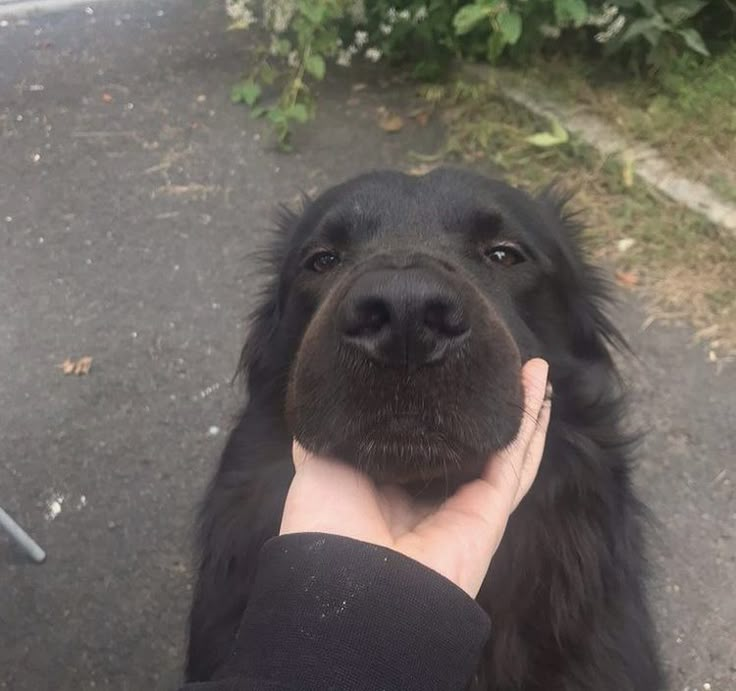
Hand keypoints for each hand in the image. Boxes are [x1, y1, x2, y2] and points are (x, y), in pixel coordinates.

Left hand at [280, 358, 550, 596]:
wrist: (347, 579)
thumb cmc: (326, 522)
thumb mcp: (319, 463)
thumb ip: (332, 435)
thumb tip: (326, 405)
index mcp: (390, 489)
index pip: (424, 442)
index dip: (438, 410)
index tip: (445, 372)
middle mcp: (430, 498)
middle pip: (472, 446)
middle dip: (487, 409)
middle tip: (498, 366)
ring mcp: (465, 507)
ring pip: (504, 451)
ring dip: (522, 411)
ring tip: (534, 370)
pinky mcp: (490, 513)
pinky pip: (516, 462)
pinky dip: (531, 427)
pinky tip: (538, 390)